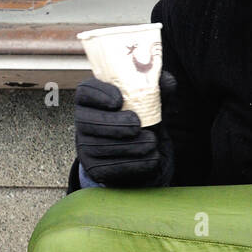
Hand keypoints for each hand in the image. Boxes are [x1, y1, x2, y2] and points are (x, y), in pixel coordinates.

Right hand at [75, 71, 176, 187]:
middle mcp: (83, 122)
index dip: (98, 94)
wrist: (147, 156)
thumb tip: (167, 81)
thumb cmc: (145, 122)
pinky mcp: (95, 169)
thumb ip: (159, 91)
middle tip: (137, 125)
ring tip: (152, 142)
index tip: (118, 100)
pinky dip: (134, 163)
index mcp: (94, 100)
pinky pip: (110, 168)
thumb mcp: (153, 104)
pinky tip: (151, 157)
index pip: (85, 92)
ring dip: (129, 145)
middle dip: (113, 123)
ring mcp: (86, 147)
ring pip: (99, 146)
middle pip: (87, 121)